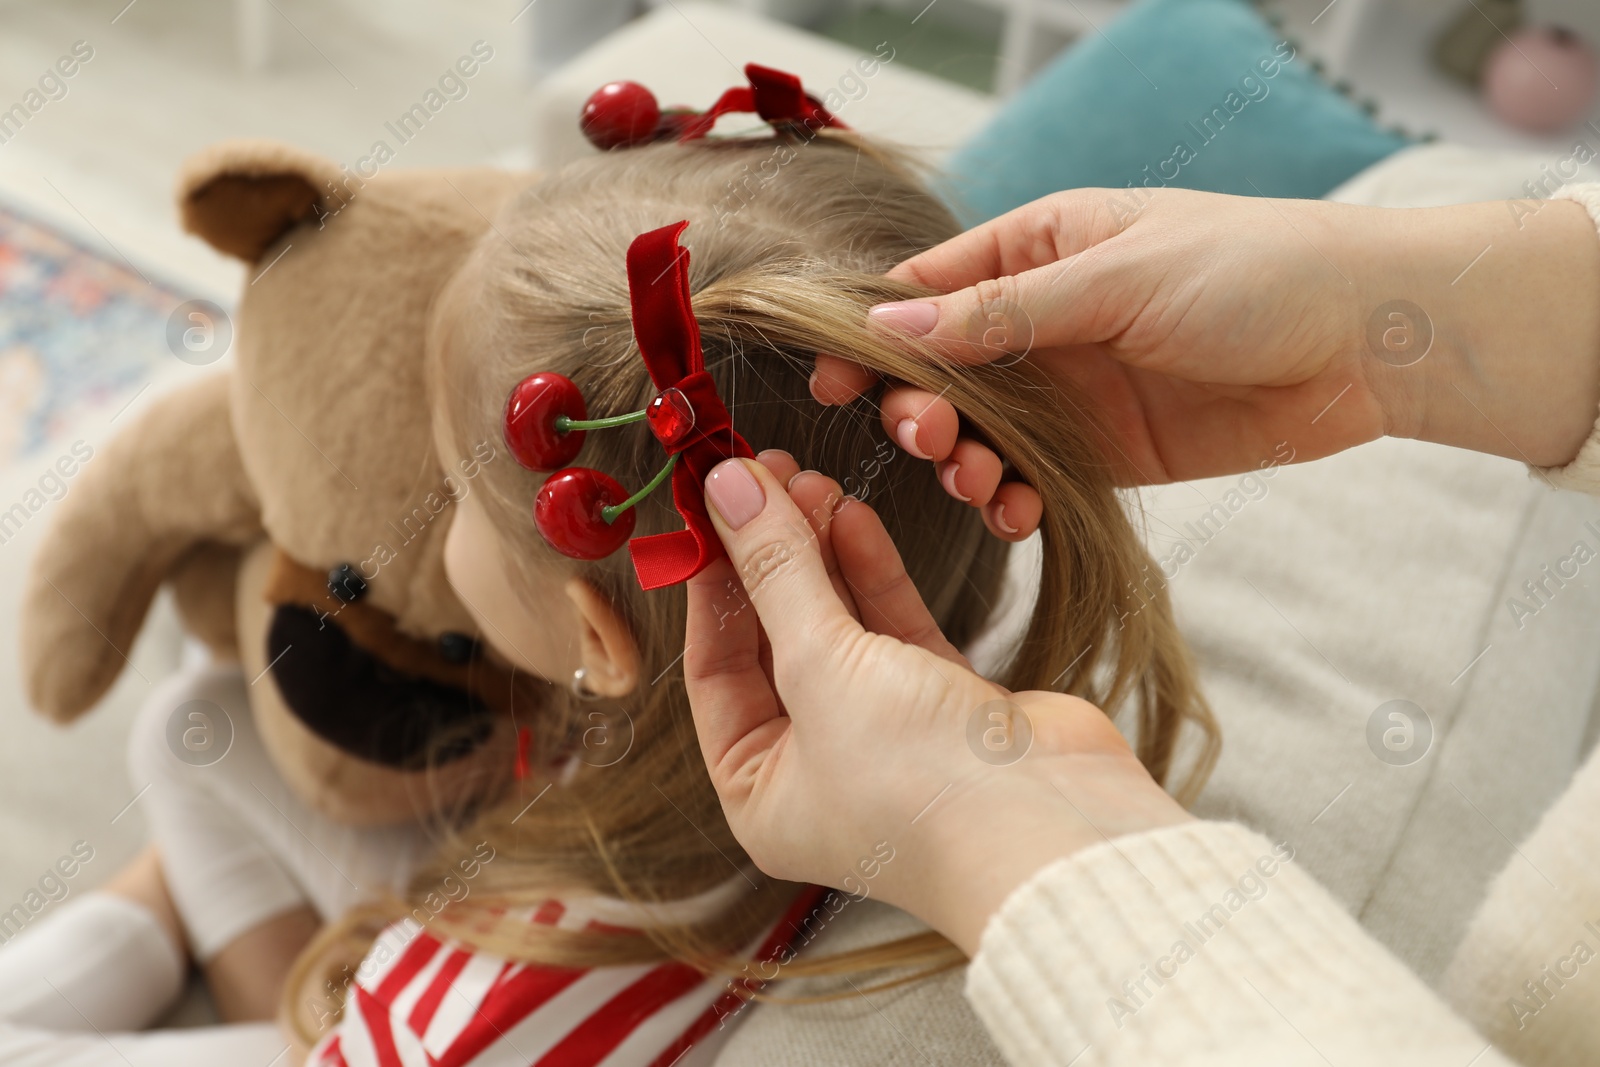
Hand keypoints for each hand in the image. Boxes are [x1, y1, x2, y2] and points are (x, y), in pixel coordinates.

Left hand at [683, 451, 1190, 953]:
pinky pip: (894, 628)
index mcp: (760, 794)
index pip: (713, 668)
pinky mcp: (946, 704)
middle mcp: (816, 769)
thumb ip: (775, 572)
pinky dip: (874, 573)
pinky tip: (854, 518)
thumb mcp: (822, 668)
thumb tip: (726, 491)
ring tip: (811, 482)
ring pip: (837, 626)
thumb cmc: (922, 785)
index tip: (713, 503)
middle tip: (765, 477)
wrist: (1059, 825)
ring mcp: (884, 736)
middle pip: (774, 640)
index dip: (712, 581)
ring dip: (822, 554)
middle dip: (771, 557)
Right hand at [817, 188, 1599, 522]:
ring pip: (982, 435)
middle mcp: (1044, 322)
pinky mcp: (1108, 452)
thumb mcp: (1117, 280)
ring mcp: (1074, 391)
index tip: (830, 382)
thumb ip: (1004, 314)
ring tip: (978, 481)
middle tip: (927, 436)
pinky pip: (1035, 480)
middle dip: (921, 409)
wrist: (1364, 339)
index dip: (872, 335)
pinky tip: (1016, 513)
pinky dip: (1013, 502)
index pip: (928, 291)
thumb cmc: (1250, 271)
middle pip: (943, 372)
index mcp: (1039, 250)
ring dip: (963, 463)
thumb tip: (888, 325)